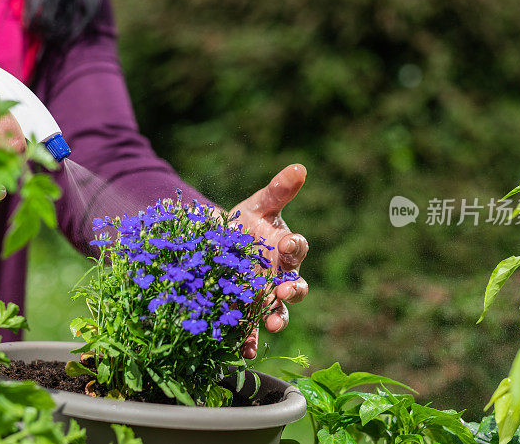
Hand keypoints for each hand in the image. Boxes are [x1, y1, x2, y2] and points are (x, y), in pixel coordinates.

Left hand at [231, 164, 308, 358]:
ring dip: (277, 319)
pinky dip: (248, 341)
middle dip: (293, 291)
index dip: (295, 246)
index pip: (298, 248)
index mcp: (287, 248)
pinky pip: (250, 329)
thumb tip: (299, 167)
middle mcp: (281, 276)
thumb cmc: (247, 222)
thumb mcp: (259, 204)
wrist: (219, 243)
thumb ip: (278, 190)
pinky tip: (242, 351)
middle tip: (286, 292)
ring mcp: (264, 297)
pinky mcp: (246, 312)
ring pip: (278, 311)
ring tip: (272, 324)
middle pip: (295, 287)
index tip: (288, 243)